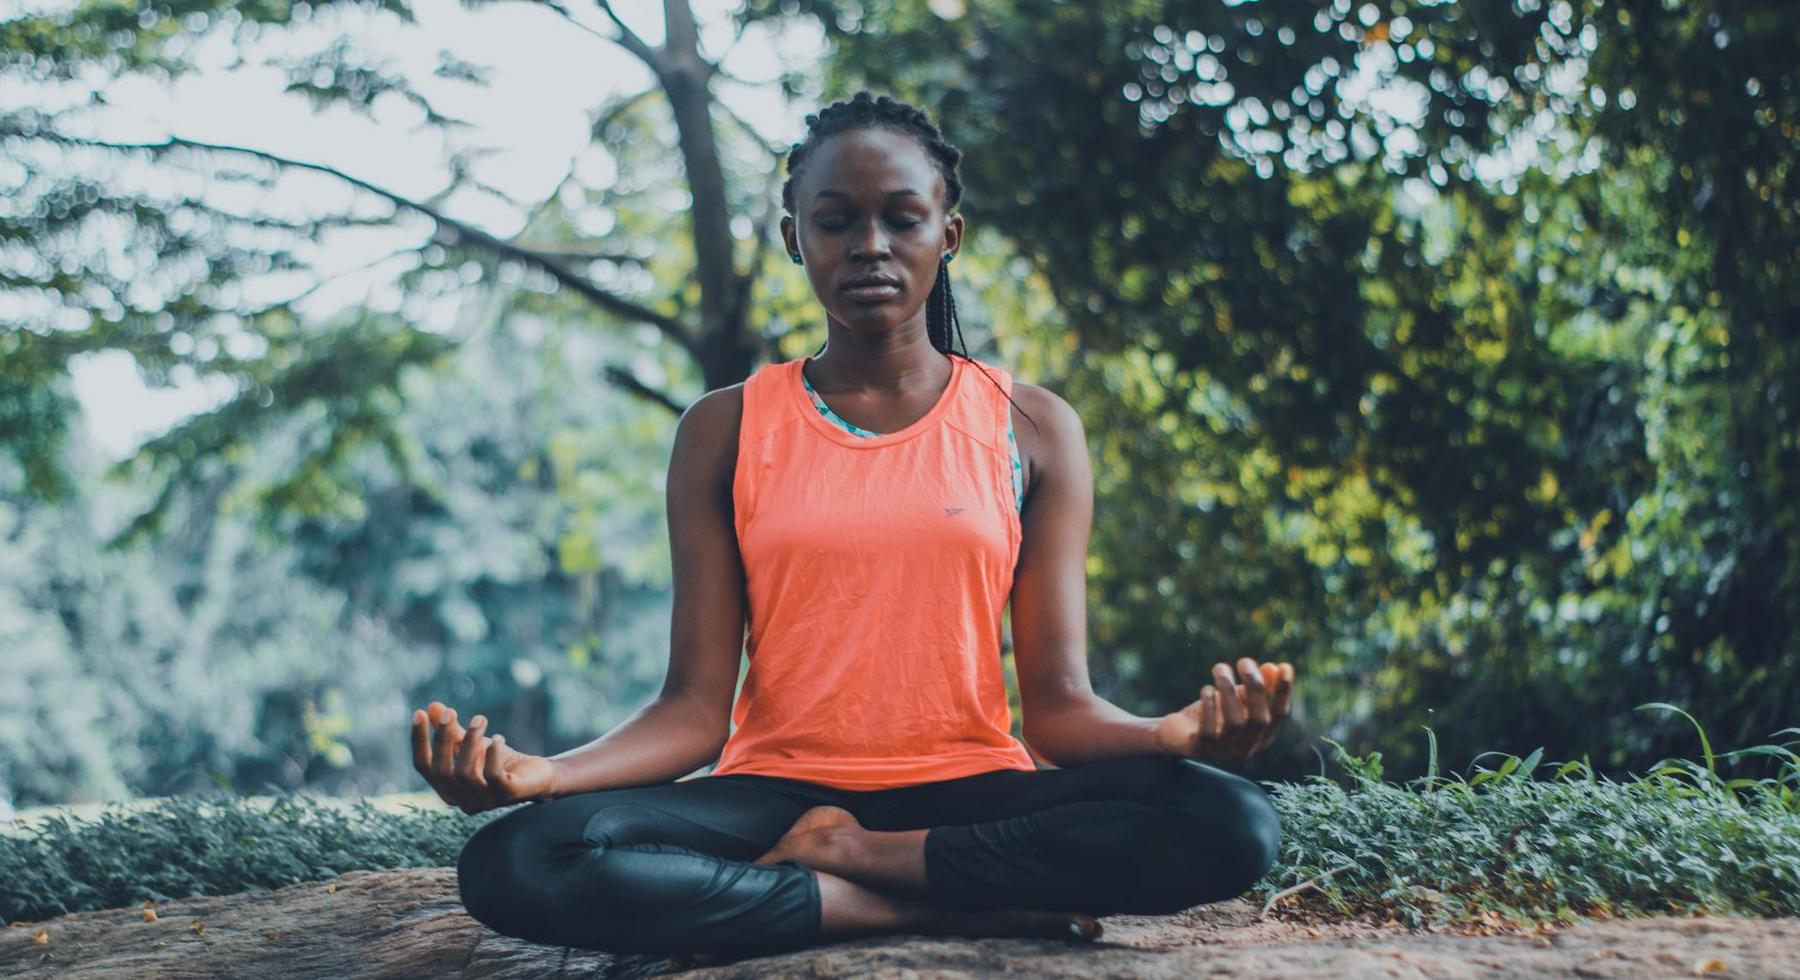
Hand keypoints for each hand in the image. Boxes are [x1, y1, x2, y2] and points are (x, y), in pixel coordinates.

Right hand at [411, 702, 557, 813]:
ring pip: (464, 773)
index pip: (424, 767)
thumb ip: (453, 731)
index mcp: (448, 790)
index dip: (419, 741)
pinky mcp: (507, 796)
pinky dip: (493, 754)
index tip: (419, 713)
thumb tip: (433, 707)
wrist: (537, 777)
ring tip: (479, 719)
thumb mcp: (473, 744)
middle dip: (443, 739)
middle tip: (451, 712)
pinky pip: (493, 776)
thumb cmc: (500, 762)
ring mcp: (484, 802)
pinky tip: (499, 738)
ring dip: (470, 741)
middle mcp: (462, 801)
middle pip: (441, 771)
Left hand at [1153, 658, 1293, 763]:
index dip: (1283, 692)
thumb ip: (1256, 687)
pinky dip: (1209, 707)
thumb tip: (1272, 667)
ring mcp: (1222, 753)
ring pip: (1234, 723)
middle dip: (1255, 687)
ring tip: (1220, 669)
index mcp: (1260, 737)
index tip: (1285, 666)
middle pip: (1259, 719)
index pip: (1279, 715)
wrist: (1175, 735)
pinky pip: (1208, 730)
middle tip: (1244, 661)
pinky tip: (1206, 689)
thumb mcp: (1236, 699)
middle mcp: (1245, 749)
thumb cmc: (1212, 714)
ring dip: (1228, 691)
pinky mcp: (1199, 750)